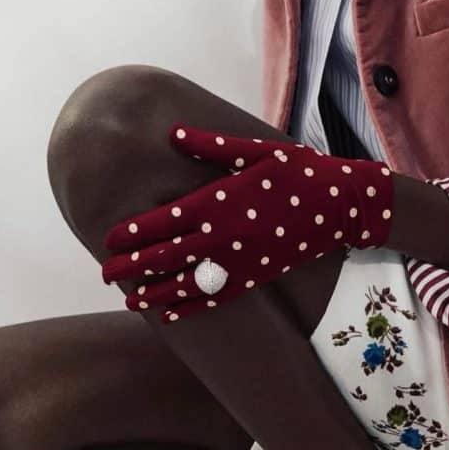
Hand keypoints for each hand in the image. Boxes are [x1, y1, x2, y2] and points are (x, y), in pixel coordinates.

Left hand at [101, 123, 394, 321]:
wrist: (343, 205)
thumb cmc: (299, 171)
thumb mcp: (256, 151)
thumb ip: (212, 147)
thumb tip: (173, 134)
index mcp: (219, 200)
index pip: (163, 220)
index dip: (133, 232)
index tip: (109, 239)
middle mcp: (225, 234)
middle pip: (166, 256)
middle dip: (132, 266)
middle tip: (105, 273)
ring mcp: (240, 260)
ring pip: (186, 283)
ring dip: (154, 293)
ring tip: (129, 299)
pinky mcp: (256, 276)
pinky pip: (216, 297)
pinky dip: (190, 307)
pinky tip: (168, 315)